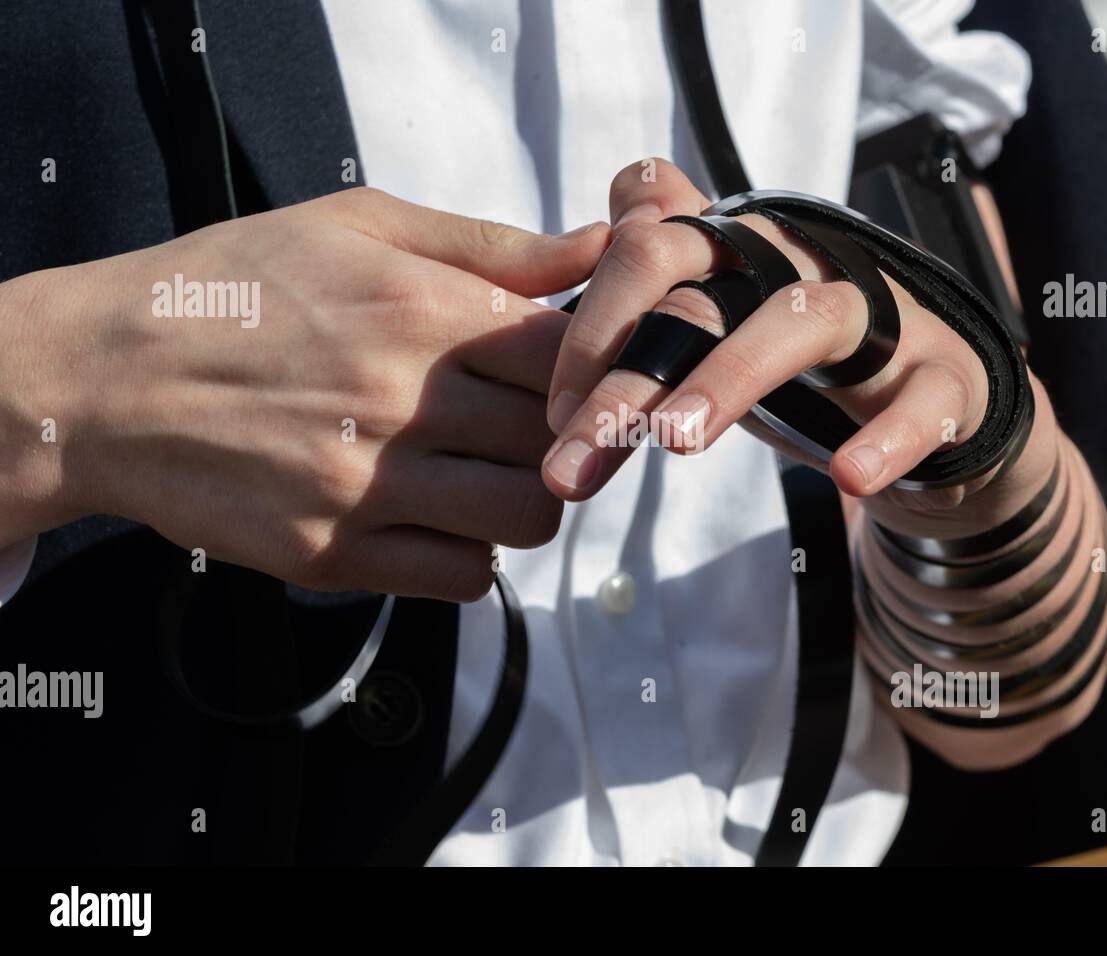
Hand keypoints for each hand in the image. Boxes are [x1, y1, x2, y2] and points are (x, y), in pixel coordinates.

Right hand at [0, 187, 609, 598]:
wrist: (102, 378)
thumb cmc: (233, 288)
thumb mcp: (355, 228)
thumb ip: (487, 244)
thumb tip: (595, 246)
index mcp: (419, 309)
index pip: (571, 355)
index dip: (589, 367)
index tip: (568, 372)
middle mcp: (402, 400)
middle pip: (561, 439)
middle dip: (566, 434)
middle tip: (530, 426)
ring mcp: (367, 484)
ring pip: (528, 517)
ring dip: (528, 500)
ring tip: (487, 475)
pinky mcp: (332, 553)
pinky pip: (464, 576)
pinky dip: (471, 553)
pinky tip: (438, 518)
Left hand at [542, 159, 1057, 529]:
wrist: (939, 405)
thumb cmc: (806, 364)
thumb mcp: (722, 320)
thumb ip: (658, 277)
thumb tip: (604, 221)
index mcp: (740, 252)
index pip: (648, 254)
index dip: (591, 331)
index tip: (556, 419)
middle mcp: (802, 265)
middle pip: (702, 298)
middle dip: (629, 376)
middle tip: (575, 455)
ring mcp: (879, 316)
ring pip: (799, 322)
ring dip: (730, 378)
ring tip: (676, 442)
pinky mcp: (944, 377)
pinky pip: (920, 401)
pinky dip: (887, 438)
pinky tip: (848, 477)